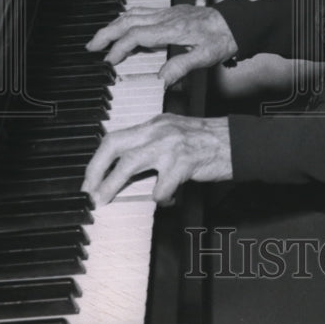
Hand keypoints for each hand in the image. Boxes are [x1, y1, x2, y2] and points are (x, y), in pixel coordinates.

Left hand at [81, 113, 232, 206]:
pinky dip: (160, 198)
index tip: (90, 179)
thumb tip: (124, 170)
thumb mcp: (174, 135)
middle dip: (95, 169)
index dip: (97, 160)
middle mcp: (159, 130)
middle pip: (114, 144)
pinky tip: (168, 199)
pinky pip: (161, 187)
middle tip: (88, 191)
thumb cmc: (207, 141)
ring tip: (104, 200)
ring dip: (112, 184)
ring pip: (130, 163)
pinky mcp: (183, 162)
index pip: (115, 137)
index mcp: (154, 123)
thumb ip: (151, 145)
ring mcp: (170, 145)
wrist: (236, 142)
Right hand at [85, 5, 237, 85]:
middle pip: (128, 20)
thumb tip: (160, 79)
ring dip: (114, 25)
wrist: (236, 21)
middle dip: (106, 33)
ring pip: (133, 13)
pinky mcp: (171, 11)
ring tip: (101, 37)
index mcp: (172, 28)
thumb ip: (182, 66)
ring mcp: (168, 12)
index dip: (120, 48)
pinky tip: (123, 26)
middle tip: (91, 46)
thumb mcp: (206, 56)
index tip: (109, 62)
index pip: (137, 35)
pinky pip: (142, 11)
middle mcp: (166, 17)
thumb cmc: (223, 38)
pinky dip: (126, 19)